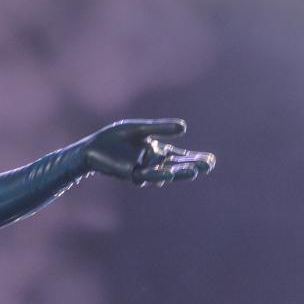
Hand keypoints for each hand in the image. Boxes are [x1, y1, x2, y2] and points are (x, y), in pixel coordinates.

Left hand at [82, 119, 214, 185]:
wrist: (91, 148)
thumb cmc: (113, 138)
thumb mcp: (139, 129)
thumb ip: (159, 128)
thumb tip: (185, 127)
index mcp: (156, 150)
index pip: (180, 155)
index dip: (195, 158)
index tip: (211, 159)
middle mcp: (152, 162)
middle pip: (176, 165)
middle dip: (192, 165)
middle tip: (209, 165)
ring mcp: (143, 169)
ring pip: (164, 173)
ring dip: (179, 173)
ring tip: (195, 171)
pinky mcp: (130, 175)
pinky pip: (146, 175)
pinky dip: (157, 175)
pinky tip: (168, 175)